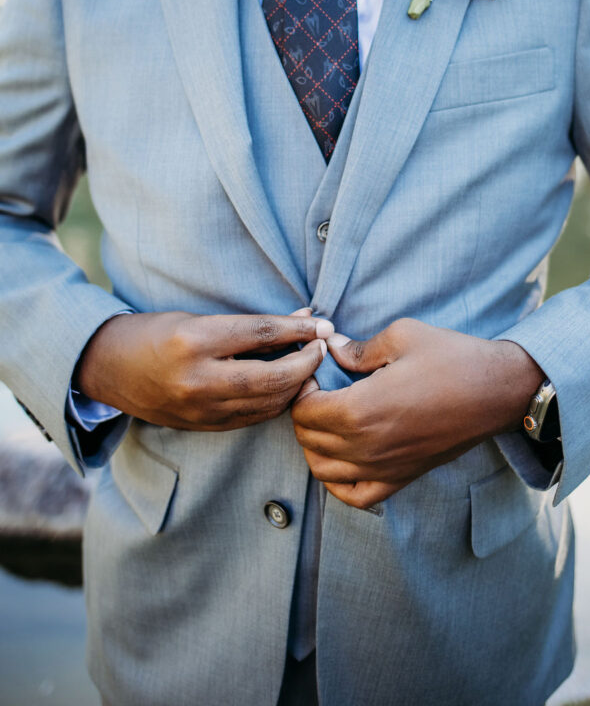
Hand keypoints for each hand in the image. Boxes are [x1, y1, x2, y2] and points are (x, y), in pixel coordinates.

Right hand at [75, 307, 332, 430]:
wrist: (111, 369)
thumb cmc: (155, 333)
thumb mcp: (198, 318)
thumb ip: (249, 324)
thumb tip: (303, 318)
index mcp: (195, 341)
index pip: (261, 334)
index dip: (298, 331)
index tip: (323, 325)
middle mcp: (198, 378)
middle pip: (272, 376)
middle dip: (306, 363)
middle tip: (324, 348)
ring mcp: (201, 408)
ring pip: (267, 402)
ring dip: (297, 385)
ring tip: (311, 366)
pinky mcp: (203, 426)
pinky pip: (253, 417)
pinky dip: (277, 402)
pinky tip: (289, 387)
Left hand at [291, 318, 542, 508]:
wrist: (497, 391)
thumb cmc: (452, 358)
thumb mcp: (402, 335)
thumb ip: (357, 348)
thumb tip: (331, 348)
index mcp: (360, 410)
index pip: (304, 409)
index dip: (303, 387)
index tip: (317, 370)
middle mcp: (366, 447)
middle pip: (308, 438)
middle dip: (305, 412)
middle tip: (321, 389)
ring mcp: (383, 468)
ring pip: (322, 470)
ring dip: (314, 444)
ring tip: (328, 418)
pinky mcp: (401, 478)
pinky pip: (353, 496)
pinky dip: (337, 483)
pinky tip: (341, 458)